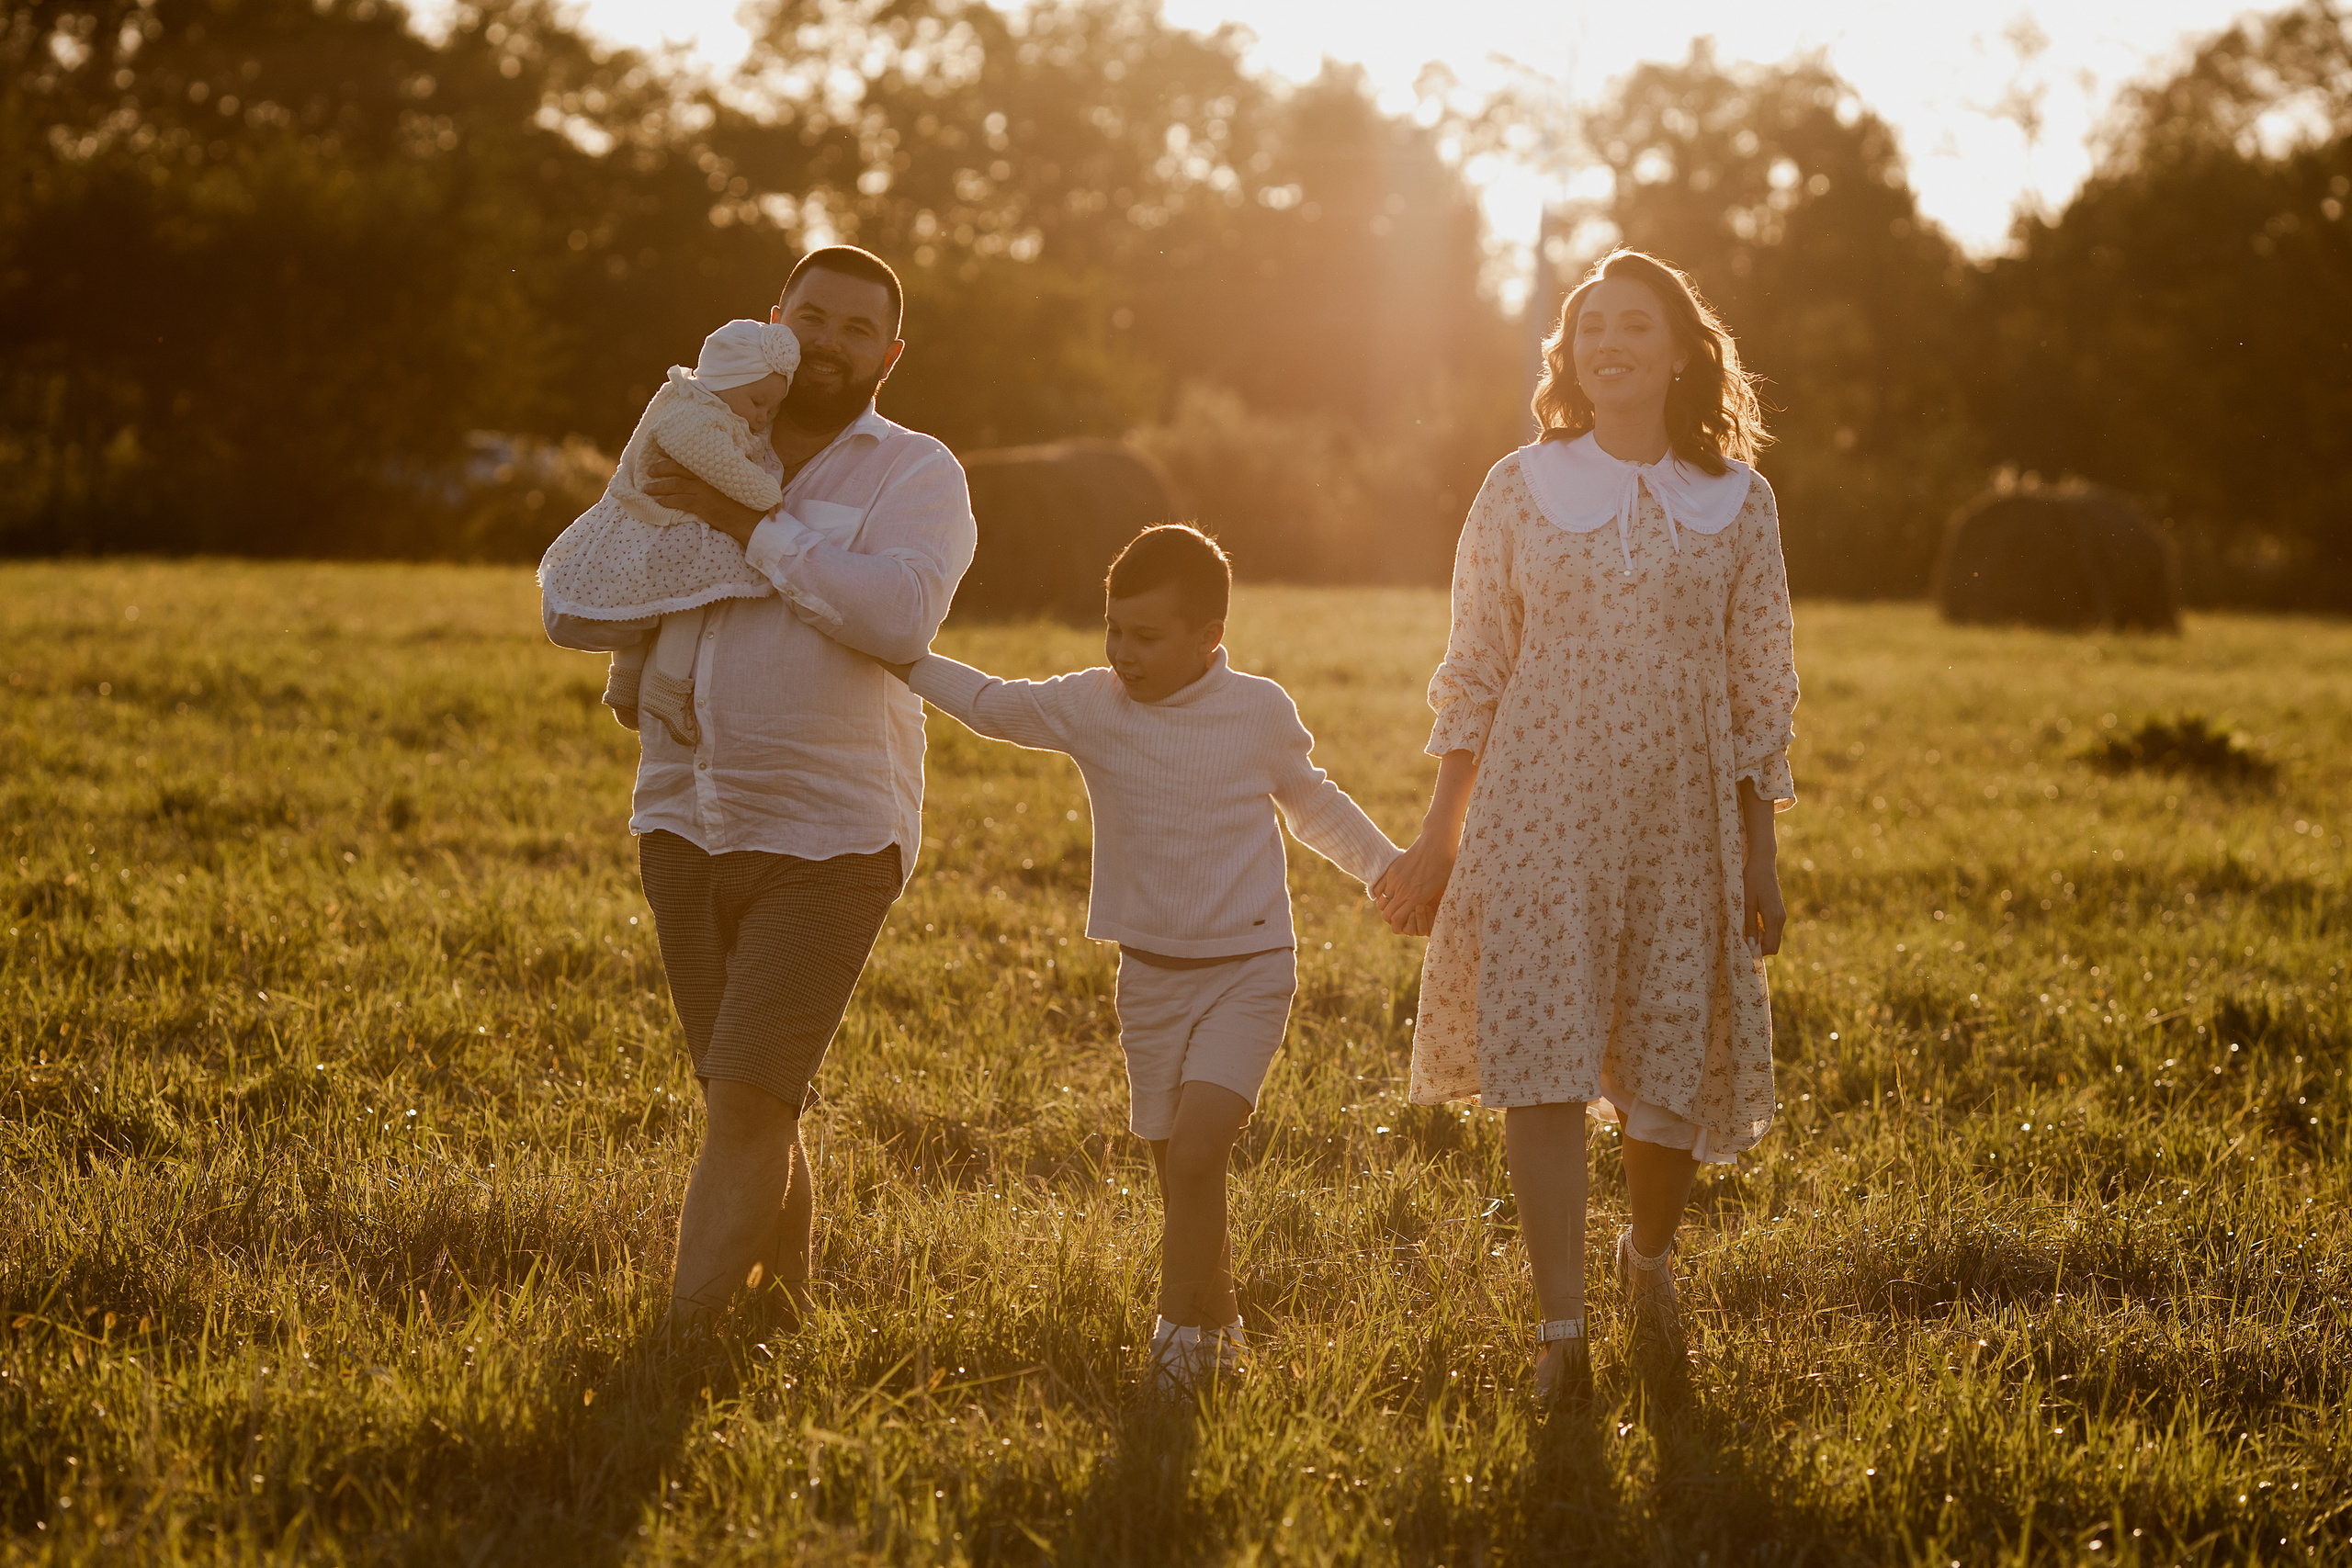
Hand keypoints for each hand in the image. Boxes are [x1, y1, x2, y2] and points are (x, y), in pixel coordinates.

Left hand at [643, 456, 763, 545]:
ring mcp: (703, 492)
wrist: (753, 519)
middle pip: (676, 469)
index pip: (688, 458)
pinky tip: (658, 502)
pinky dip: (666, 501)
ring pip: (674, 486)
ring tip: (646, 488)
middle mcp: (706, 477)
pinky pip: (678, 501)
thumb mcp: (738, 479)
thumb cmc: (748, 501)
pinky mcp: (701, 506)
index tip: (659, 451)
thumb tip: (714, 467)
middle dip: (660, 468)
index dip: (672, 454)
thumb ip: (724, 472)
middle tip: (649, 470)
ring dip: (658, 487)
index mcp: (714, 469)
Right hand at [1372, 835, 1455, 935]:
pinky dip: (1381, 893)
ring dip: (1386, 905)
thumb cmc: (1446, 866)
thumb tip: (1439, 914)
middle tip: (1398, 916)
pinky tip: (1389, 892)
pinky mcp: (1392, 870)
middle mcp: (1403, 891)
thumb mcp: (1445, 888)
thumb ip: (1437, 902)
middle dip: (1391, 918)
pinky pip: (1378, 887)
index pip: (1397, 921)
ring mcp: (1395, 879)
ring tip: (1395, 903)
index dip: (1398, 927)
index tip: (1402, 925)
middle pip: (1386, 914)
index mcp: (1417, 898)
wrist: (1438, 842)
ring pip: (1381, 901)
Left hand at [1741, 849, 1785, 956]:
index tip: (1743, 948)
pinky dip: (1763, 932)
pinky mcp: (1778, 911)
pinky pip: (1772, 929)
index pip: (1771, 947)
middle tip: (1742, 941)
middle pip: (1774, 945)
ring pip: (1773, 938)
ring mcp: (1781, 915)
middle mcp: (1781, 918)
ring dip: (1760, 940)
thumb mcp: (1746, 903)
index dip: (1758, 952)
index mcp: (1773, 917)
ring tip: (1744, 931)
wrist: (1763, 862)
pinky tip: (1750, 923)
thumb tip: (1751, 946)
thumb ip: (1749, 925)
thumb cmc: (1751, 880)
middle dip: (1759, 948)